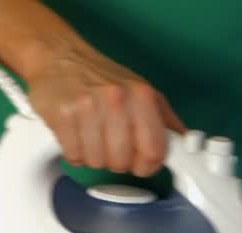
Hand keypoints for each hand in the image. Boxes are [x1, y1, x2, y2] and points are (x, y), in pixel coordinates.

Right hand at [26, 48, 185, 176]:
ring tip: (88, 138)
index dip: (146, 166)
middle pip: (122, 162)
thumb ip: (162, 117)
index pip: (154, 151)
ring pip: (96, 162)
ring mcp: (88, 108)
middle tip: (107, 146)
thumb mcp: (138, 89)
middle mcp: (117, 101)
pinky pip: (73, 155)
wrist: (57, 56)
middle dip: (114, 161)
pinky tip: (73, 137)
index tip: (139, 165)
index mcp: (142, 96)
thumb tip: (183, 142)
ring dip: (91, 157)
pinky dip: (73, 153)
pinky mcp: (62, 116)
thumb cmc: (97, 75)